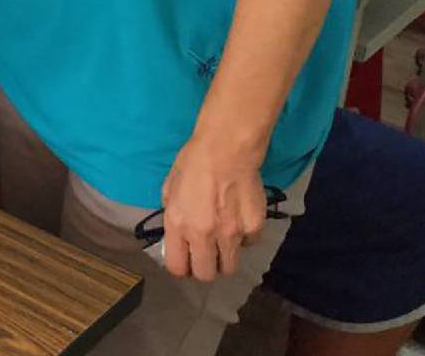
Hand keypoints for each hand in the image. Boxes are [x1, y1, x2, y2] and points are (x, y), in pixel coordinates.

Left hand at [159, 136, 270, 281]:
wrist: (227, 149)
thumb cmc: (193, 163)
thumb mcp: (170, 188)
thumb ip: (173, 214)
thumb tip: (177, 234)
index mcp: (179, 225)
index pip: (177, 267)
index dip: (181, 268)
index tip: (184, 261)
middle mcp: (204, 235)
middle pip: (205, 274)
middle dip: (203, 268)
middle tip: (204, 255)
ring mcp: (231, 234)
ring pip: (229, 267)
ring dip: (224, 259)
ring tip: (222, 243)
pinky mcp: (254, 228)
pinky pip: (248, 245)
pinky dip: (243, 239)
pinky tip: (239, 222)